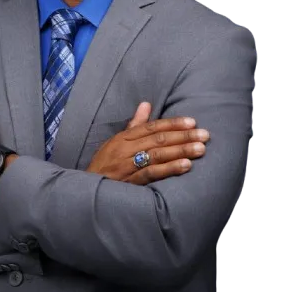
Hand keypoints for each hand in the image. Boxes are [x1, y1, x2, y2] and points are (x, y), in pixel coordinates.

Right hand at [85, 102, 209, 184]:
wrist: (87, 187)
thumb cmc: (105, 163)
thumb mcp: (116, 141)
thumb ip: (134, 124)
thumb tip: (146, 104)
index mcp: (123, 138)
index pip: (151, 127)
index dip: (172, 124)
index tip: (192, 122)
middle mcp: (125, 149)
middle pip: (158, 140)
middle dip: (183, 136)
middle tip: (204, 135)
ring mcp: (127, 165)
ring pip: (157, 155)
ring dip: (180, 151)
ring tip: (200, 149)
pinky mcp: (130, 182)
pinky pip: (152, 173)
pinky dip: (169, 169)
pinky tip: (185, 166)